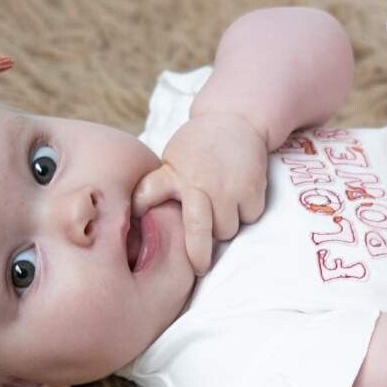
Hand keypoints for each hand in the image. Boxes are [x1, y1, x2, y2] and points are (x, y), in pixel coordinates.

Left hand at [133, 112, 268, 274]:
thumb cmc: (198, 147)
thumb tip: (143, 223)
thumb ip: (163, 187)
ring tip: (221, 206)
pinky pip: (250, 218)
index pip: (147, 196)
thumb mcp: (172, 160)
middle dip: (198, 256)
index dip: (139, 211)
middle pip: (198, 232)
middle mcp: (200, 184)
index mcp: (172, 175)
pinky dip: (246, 212)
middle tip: (199, 267)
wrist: (236, 118)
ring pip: (227, 230)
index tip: (134, 229)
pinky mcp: (253, 188)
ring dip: (225, 225)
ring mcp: (228, 188)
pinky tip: (240, 195)